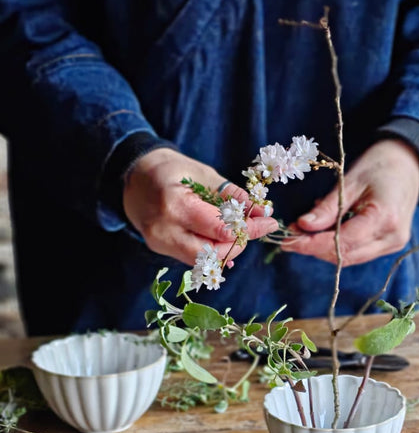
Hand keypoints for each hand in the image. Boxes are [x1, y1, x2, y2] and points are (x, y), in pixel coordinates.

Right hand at [123, 148, 277, 263]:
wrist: (134, 176)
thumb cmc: (171, 170)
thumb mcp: (204, 174)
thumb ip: (233, 196)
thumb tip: (263, 212)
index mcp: (175, 205)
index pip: (220, 229)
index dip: (249, 229)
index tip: (269, 222)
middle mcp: (165, 230)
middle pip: (213, 253)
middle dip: (239, 244)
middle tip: (255, 228)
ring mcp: (160, 243)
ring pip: (204, 261)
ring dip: (227, 250)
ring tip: (239, 231)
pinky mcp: (160, 249)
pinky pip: (193, 258)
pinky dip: (213, 252)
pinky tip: (224, 240)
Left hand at [282, 139, 418, 264]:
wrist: (408, 165)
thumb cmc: (380, 166)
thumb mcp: (350, 181)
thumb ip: (328, 207)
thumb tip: (303, 226)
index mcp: (385, 217)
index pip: (343, 241)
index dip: (313, 244)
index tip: (288, 240)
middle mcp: (392, 237)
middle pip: (346, 255)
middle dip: (314, 249)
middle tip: (289, 237)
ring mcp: (393, 244)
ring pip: (350, 258)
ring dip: (323, 249)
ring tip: (302, 233)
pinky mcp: (389, 246)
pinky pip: (358, 252)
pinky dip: (337, 245)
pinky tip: (324, 231)